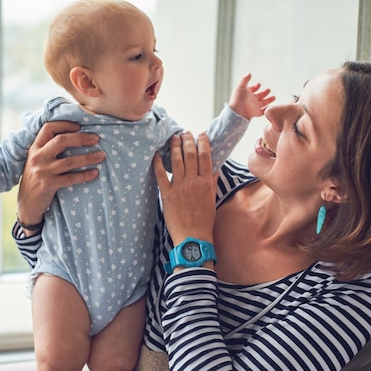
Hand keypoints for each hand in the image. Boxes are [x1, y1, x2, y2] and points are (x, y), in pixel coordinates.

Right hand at [17, 121, 104, 233]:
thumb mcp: (37, 161)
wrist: (26, 204)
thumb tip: (73, 137)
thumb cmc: (36, 179)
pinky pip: (70, 178)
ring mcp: (42, 171)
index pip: (48, 128)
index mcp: (35, 148)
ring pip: (69, 161)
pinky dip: (84, 175)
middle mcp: (37, 157)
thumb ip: (48, 149)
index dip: (64, 124)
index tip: (79, 126)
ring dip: (88, 158)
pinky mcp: (48, 185)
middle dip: (81, 138)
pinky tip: (95, 173)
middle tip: (96, 138)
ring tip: (101, 156)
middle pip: (61, 140)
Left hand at [153, 132, 216, 246]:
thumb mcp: (212, 200)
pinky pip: (161, 175)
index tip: (200, 135)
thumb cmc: (204, 221)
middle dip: (187, 140)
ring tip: (173, 137)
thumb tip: (213, 170)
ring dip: (174, 147)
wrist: (193, 237)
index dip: (203, 143)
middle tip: (185, 132)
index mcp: (206, 183)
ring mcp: (179, 187)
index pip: (206, 157)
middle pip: (191, 155)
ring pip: (177, 161)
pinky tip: (156, 154)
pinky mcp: (167, 195)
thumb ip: (212, 183)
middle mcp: (193, 182)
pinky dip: (158, 163)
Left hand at [228, 73, 275, 119]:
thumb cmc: (238, 98)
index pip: (252, 89)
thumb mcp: (241, 86)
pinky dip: (267, 110)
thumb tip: (249, 73)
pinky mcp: (256, 112)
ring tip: (274, 97)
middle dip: (264, 92)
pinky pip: (263, 112)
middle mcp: (251, 100)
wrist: (238, 111)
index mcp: (246, 94)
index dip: (256, 86)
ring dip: (268, 100)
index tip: (259, 84)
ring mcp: (254, 106)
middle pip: (259, 96)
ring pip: (263, 103)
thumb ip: (245, 80)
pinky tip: (271, 107)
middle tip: (269, 90)